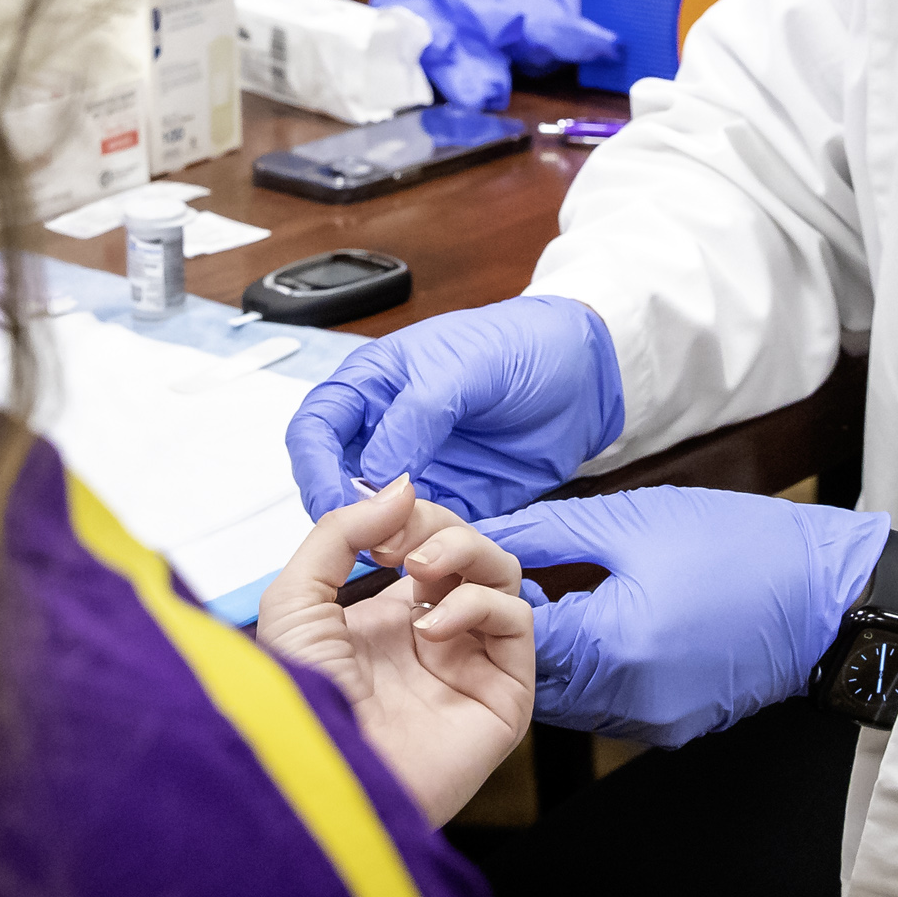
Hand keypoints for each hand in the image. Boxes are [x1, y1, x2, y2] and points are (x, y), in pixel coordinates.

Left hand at [259, 479, 536, 825]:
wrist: (324, 777)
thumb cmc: (300, 706)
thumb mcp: (295, 601)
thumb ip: (340, 533)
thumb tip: (401, 488)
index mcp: (384, 621)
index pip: (423, 544)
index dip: (409, 519)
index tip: (380, 522)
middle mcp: (432, 639)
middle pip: (468, 552)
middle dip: (438, 527)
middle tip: (401, 544)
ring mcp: (471, 664)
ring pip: (503, 576)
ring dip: (467, 552)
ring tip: (421, 568)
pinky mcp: (504, 693)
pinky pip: (517, 620)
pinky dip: (479, 604)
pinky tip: (432, 627)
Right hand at [284, 297, 624, 522]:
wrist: (584, 375)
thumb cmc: (521, 346)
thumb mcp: (464, 367)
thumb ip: (417, 416)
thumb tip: (377, 473)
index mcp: (371, 385)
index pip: (315, 429)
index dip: (314, 465)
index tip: (334, 498)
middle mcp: (384, 432)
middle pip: (332, 481)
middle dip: (342, 510)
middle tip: (367, 535)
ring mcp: (415, 471)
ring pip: (373, 517)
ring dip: (381, 535)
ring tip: (404, 547)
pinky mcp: (451, 503)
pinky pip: (421, 534)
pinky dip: (422, 546)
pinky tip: (435, 551)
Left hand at [475, 487, 889, 747]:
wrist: (827, 597)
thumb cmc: (740, 545)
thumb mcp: (634, 520)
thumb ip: (548, 532)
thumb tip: (483, 533)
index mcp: (614, 645)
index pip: (511, 635)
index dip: (479, 599)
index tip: (464, 570)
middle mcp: (626, 699)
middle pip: (529, 675)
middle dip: (504, 633)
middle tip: (495, 586)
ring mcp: (649, 720)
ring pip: (562, 696)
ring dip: (545, 655)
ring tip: (543, 604)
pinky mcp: (668, 727)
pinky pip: (601, 705)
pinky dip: (585, 673)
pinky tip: (595, 630)